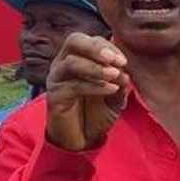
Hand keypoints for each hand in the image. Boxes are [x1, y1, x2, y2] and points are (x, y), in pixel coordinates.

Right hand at [45, 33, 130, 151]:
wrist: (82, 140)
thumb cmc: (97, 113)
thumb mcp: (115, 96)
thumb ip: (120, 81)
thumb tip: (125, 71)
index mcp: (79, 57)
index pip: (90, 40)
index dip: (108, 47)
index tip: (124, 62)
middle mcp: (64, 63)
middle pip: (74, 40)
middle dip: (96, 48)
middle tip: (115, 60)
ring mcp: (57, 78)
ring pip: (71, 62)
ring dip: (96, 67)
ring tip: (115, 76)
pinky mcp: (54, 95)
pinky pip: (73, 85)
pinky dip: (94, 86)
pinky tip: (110, 90)